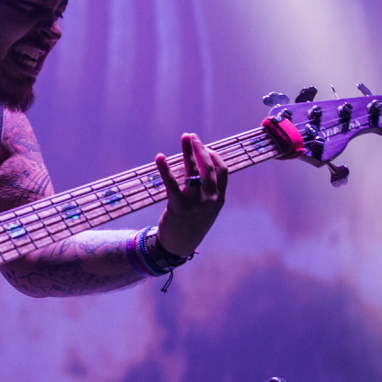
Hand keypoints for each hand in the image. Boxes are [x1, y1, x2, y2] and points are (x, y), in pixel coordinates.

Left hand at [154, 133, 227, 256]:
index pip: (222, 170)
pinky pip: (171, 184)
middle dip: (200, 148)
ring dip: (188, 151)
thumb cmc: (191, 222)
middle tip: (191, 136)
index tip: (203, 146)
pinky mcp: (179, 207)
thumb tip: (199, 162)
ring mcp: (196, 204)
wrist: (179, 246)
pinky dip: (165, 168)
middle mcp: (210, 199)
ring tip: (184, 137)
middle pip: (208, 167)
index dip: (213, 154)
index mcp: (219, 198)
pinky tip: (160, 157)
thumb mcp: (205, 207)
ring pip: (193, 171)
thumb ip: (205, 188)